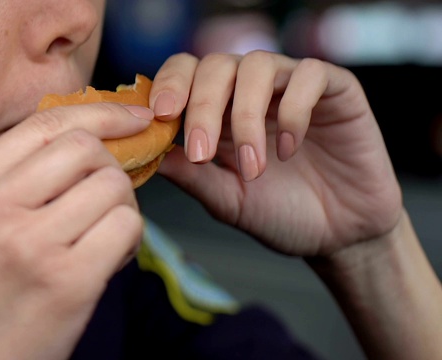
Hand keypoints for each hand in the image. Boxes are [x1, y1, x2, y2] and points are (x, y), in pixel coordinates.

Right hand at [0, 103, 151, 358]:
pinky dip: (129, 239)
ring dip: (122, 208)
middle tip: (104, 200)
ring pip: (112, 185)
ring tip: (102, 238)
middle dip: (109, 168)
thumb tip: (87, 142)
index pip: (42, 123)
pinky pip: (127, 226)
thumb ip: (8, 180)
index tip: (131, 117)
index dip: (98, 114)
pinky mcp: (66, 281)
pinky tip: (109, 261)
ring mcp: (26, 244)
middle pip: (84, 149)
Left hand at [150, 51, 402, 256]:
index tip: (161, 116)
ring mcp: (292, 88)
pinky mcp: (335, 90)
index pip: (186, 73)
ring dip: (246, 115)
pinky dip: (294, 111)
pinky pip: (309, 74)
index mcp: (219, 112)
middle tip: (202, 152)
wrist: (339, 236)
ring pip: (257, 65)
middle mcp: (252, 92)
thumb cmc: (280, 214)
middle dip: (202, 106)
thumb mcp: (228, 201)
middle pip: (215, 65)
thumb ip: (193, 177)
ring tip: (251, 167)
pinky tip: (289, 150)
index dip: (169, 85)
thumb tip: (151, 156)